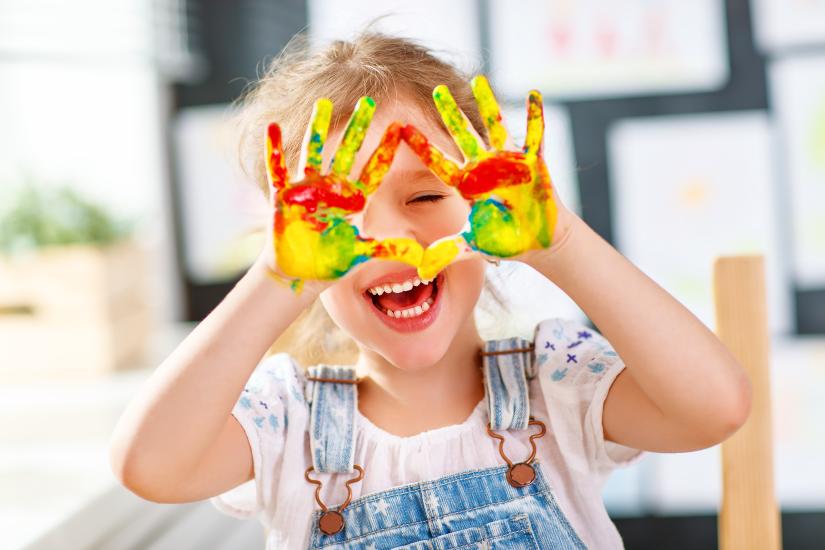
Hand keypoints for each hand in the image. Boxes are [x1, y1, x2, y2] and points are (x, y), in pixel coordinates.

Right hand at [264, 97, 423, 290]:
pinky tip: (272, 126)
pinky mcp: (283, 197)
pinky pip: (277, 169)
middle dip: (358, 127)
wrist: (299, 273)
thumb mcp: (362, 254)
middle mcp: (332, 188)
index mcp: (353, 200)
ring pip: (314, 152)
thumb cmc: (330, 262)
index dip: (386, 149)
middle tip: (368, 100)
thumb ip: (389, 250)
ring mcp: (307, 189)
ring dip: (318, 129)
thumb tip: (422, 256)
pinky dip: (274, 150)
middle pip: (347, 151)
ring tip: (324, 104)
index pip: (374, 169)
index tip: (400, 127)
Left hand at [401, 76, 574, 279]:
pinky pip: (535, 135)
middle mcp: (484, 168)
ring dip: (488, 104)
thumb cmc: (503, 240)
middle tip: (436, 90)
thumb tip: (421, 272)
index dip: (422, 148)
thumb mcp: (472, 246)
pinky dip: (535, 115)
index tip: (401, 130)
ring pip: (495, 128)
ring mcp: (508, 162)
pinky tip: (534, 93)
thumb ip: (446, 253)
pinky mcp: (534, 163)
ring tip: (479, 79)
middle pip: (463, 136)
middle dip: (450, 114)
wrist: (537, 240)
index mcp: (466, 185)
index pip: (439, 163)